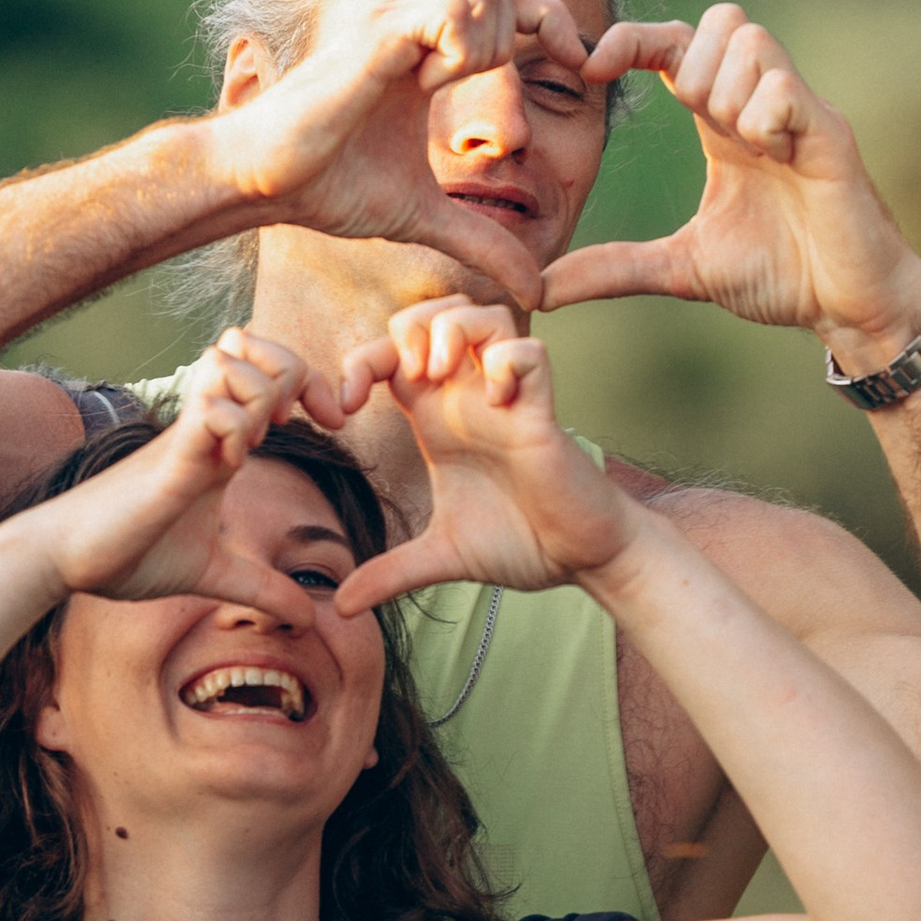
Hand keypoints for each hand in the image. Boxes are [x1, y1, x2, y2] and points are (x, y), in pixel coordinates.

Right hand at [36, 328, 332, 610]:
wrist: (66, 558)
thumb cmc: (127, 554)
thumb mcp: (210, 574)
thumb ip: (260, 588)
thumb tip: (309, 618)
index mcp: (219, 441)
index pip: (272, 371)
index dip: (311, 381)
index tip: (334, 421)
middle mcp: (203, 426)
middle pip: (255, 346)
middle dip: (294, 372)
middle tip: (298, 422)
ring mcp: (183, 437)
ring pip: (230, 364)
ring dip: (259, 398)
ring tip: (256, 445)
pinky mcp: (166, 460)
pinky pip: (210, 413)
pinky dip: (234, 430)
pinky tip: (233, 464)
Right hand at [207, 0, 592, 311]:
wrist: (263, 184)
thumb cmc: (328, 188)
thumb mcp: (423, 217)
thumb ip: (480, 242)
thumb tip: (534, 286)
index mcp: (430, 52)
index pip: (514, 5)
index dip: (557, 27)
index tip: (582, 72)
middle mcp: (415, 24)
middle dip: (533, 26)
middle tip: (506, 84)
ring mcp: (396, 23)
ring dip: (490, 39)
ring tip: (448, 88)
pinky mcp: (377, 36)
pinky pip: (448, 12)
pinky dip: (459, 47)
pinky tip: (429, 85)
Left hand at [329, 300, 634, 613]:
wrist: (580, 559)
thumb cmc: (522, 543)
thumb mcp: (439, 557)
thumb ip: (390, 574)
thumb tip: (340, 608)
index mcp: (438, 417)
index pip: (391, 355)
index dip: (359, 363)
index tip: (343, 408)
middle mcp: (470, 397)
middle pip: (434, 313)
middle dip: (406, 330)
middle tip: (399, 378)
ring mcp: (507, 399)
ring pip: (483, 315)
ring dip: (452, 331)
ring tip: (437, 375)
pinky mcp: (542, 414)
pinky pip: (529, 353)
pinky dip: (507, 361)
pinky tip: (493, 400)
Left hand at [548, 9, 920, 363]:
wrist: (851, 305)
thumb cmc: (782, 275)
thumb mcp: (680, 269)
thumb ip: (612, 269)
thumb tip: (539, 288)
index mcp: (723, 122)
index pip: (673, 45)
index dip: (630, 41)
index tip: (590, 68)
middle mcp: (761, 104)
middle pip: (721, 20)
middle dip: (689, 62)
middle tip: (696, 122)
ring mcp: (799, 113)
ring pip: (751, 40)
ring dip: (726, 88)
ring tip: (741, 144)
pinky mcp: (830, 134)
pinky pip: (785, 86)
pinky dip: (764, 114)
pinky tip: (771, 153)